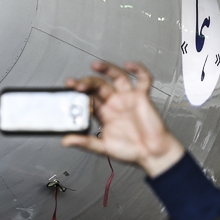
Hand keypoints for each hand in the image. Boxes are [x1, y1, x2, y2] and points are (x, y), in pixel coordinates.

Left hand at [62, 61, 184, 177]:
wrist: (152, 154)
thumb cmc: (131, 151)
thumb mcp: (104, 148)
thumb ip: (86, 142)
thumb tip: (66, 140)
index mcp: (104, 113)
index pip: (88, 97)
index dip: (78, 92)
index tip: (68, 89)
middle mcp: (115, 103)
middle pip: (98, 85)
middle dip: (87, 82)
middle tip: (78, 84)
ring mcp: (128, 98)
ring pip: (117, 76)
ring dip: (107, 68)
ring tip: (95, 66)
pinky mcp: (142, 97)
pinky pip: (142, 79)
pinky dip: (138, 70)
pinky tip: (129, 65)